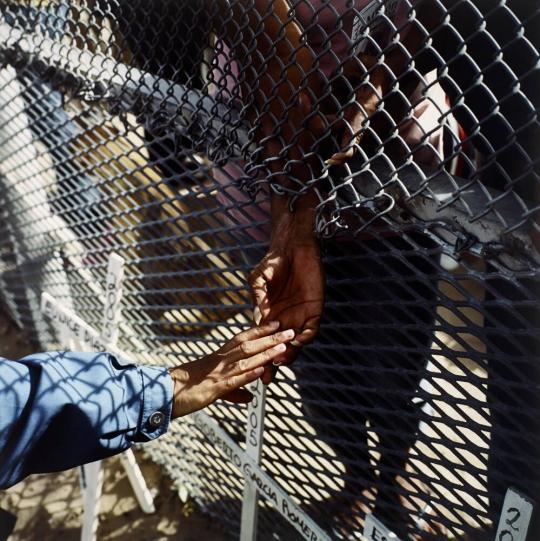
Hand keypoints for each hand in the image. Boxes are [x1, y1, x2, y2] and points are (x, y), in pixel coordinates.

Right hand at [168, 321, 294, 417]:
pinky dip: (249, 375)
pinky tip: (261, 370)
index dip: (260, 330)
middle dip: (270, 338)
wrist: (165, 393)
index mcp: (218, 357)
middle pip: (248, 345)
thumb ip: (234, 391)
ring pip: (245, 360)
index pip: (242, 338)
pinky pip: (234, 380)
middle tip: (289, 331)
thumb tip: (249, 397)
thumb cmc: (186, 388)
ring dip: (266, 353)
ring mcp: (217, 373)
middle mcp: (220, 361)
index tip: (275, 323)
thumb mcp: (213, 388)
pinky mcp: (214, 388)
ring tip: (283, 347)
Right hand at [249, 242, 323, 375]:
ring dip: (289, 353)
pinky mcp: (314, 310)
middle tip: (267, 375)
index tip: (253, 368)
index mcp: (269, 315)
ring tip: (281, 360)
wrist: (293, 248)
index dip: (259, 355)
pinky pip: (312, 329)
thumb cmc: (273, 262)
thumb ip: (258, 296)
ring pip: (296, 343)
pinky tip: (297, 340)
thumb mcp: (258, 279)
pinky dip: (306, 337)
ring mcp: (300, 316)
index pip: (264, 340)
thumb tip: (257, 315)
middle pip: (279, 347)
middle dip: (273, 362)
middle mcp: (284, 319)